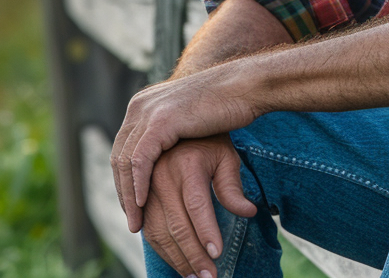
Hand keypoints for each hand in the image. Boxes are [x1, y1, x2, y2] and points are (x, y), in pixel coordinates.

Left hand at [112, 68, 258, 229]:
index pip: (123, 149)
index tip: (134, 208)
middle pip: (118, 156)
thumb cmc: (224, 106)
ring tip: (137, 222)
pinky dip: (139, 184)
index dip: (125, 181)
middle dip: (123, 191)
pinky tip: (143, 204)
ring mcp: (147, 111)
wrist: (242, 86)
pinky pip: (140, 159)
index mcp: (142, 106)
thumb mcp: (188, 123)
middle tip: (132, 221)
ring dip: (128, 195)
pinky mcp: (161, 120)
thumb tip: (167, 163)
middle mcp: (139, 107)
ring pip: (125, 161)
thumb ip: (172, 137)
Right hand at [140, 135, 257, 277]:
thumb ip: (233, 186)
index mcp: (187, 163)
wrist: (174, 125)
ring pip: (159, 232)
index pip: (196, 204)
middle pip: (176, 225)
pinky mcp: (140, 198)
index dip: (206, 231)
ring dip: (177, 259)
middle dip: (194, 255)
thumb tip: (248, 212)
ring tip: (195, 277)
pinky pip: (148, 231)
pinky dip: (162, 252)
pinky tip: (179, 264)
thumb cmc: (207, 144)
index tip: (217, 254)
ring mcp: (147, 188)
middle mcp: (162, 175)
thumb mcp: (226, 157)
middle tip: (209, 276)